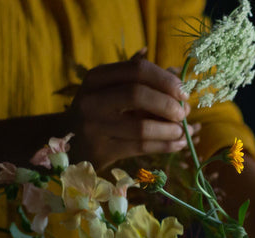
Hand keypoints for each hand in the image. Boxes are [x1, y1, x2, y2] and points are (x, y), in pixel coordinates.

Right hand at [67, 49, 198, 168]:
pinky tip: (178, 144)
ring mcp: (94, 126)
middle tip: (184, 113)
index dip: (166, 80)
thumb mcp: (113, 88)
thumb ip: (144, 81)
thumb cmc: (103, 110)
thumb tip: (181, 79)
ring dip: (170, 130)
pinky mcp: (102, 150)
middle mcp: (92, 99)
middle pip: (138, 95)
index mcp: (97, 77)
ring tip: (182, 131)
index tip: (184, 92)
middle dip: (168, 104)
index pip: (137, 70)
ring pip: (141, 127)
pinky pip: (141, 148)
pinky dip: (165, 146)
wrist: (71, 141)